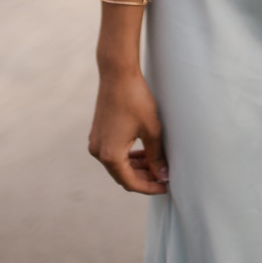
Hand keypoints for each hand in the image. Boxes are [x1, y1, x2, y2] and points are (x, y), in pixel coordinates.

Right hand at [88, 67, 168, 193]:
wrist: (117, 75)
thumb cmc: (136, 100)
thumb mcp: (152, 130)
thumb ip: (156, 156)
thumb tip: (163, 176)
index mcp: (110, 155)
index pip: (130, 182)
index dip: (149, 187)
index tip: (165, 187)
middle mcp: (98, 152)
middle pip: (123, 175)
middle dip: (144, 178)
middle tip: (164, 176)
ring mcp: (96, 142)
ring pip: (118, 164)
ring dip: (137, 167)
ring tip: (158, 165)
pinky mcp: (98, 134)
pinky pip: (114, 153)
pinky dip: (129, 156)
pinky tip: (145, 153)